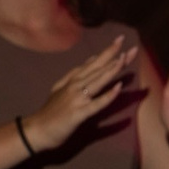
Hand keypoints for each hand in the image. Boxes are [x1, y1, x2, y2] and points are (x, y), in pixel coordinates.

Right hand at [22, 36, 136, 151]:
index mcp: (74, 80)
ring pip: (97, 81)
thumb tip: (93, 58)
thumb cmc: (52, 111)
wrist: (37, 129)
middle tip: (131, 46)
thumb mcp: (62, 87)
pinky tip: (118, 88)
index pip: (94, 63)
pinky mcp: (79, 113)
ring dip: (111, 70)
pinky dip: (107, 95)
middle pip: (98, 68)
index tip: (121, 39)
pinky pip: (96, 103)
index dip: (108, 51)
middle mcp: (75, 85)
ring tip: (124, 59)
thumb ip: (77, 73)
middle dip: (114, 56)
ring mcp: (77, 98)